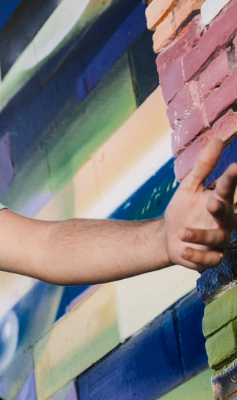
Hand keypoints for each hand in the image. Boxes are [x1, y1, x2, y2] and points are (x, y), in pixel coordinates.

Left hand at [164, 137, 236, 270]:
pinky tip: (182, 249)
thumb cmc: (183, 209)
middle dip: (221, 209)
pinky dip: (196, 255)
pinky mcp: (210, 259)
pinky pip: (209, 260)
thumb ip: (204, 166)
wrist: (168, 237)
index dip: (232, 178)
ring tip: (182, 232)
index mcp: (220, 200)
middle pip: (227, 214)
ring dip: (200, 236)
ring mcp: (219, 241)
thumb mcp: (189, 186)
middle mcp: (224, 221)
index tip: (235, 167)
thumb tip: (217, 139)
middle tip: (212, 202)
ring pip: (217, 239)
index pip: (228, 187)